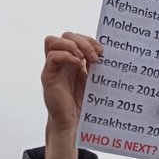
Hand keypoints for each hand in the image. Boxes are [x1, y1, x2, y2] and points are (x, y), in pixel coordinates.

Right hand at [41, 32, 101, 158]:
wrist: (75, 122)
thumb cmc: (85, 103)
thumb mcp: (95, 80)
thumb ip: (97, 66)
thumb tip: (109, 53)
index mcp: (74, 60)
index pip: (76, 38)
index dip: (89, 40)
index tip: (102, 50)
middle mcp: (62, 61)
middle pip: (66, 35)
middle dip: (82, 41)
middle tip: (96, 55)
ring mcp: (54, 67)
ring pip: (52, 41)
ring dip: (71, 45)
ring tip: (84, 57)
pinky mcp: (48, 76)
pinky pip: (52, 57)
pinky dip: (65, 56)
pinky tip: (77, 64)